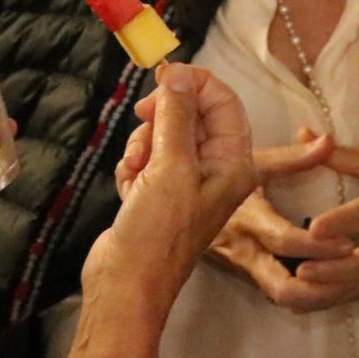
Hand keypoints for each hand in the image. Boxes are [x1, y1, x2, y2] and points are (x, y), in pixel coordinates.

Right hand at [69, 64, 257, 357]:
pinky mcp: (158, 190)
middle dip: (161, 119)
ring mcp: (185, 180)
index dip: (194, 81)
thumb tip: (179, 73)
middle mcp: (214, 168)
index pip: (222, 100)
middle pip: (189, 113)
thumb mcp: (171, 166)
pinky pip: (144, 156)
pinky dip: (132, 166)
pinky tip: (129, 191)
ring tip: (137, 172)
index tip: (163, 75)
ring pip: (162, 132)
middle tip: (144, 122)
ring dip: (142, 144)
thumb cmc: (158, 233)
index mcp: (233, 162)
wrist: (125, 284)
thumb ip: (176, 115)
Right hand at [203, 131, 349, 303]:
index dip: (318, 246)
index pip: (285, 241)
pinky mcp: (243, 272)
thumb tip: (328, 140)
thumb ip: (292, 157)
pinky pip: (275, 290)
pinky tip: (328, 284)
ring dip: (315, 297)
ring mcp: (242, 266)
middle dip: (320, 292)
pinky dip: (303, 291)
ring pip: (280, 296)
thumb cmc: (212, 171)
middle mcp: (245, 249)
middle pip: (283, 289)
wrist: (172, 195)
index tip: (349, 245)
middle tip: (356, 280)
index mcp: (247, 219)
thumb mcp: (250, 162)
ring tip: (351, 287)